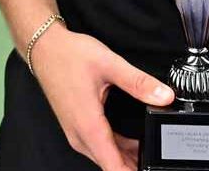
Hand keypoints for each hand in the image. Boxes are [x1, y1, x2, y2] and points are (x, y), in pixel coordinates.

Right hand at [30, 26, 173, 170]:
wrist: (44, 49)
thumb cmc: (68, 55)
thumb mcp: (109, 64)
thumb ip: (139, 82)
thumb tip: (164, 97)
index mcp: (89, 125)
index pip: (114, 168)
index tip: (150, 168)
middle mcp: (80, 135)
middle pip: (112, 165)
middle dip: (135, 166)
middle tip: (158, 158)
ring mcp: (77, 133)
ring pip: (106, 158)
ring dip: (128, 159)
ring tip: (150, 151)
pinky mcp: (77, 128)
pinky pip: (100, 148)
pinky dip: (117, 150)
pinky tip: (133, 144)